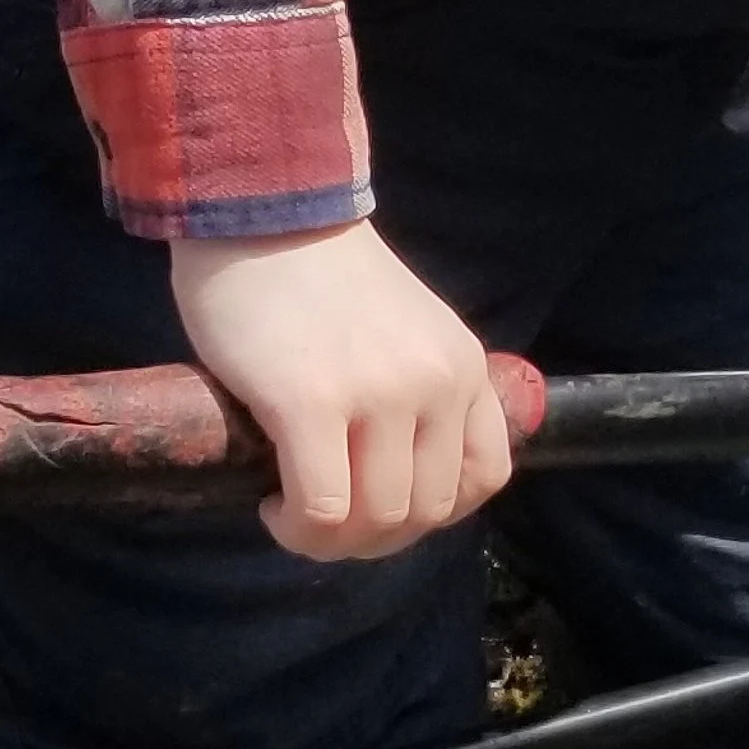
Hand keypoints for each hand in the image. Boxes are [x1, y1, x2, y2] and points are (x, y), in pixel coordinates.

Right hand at [168, 217, 516, 561]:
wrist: (264, 209)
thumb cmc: (321, 273)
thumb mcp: (408, 329)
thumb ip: (418, 389)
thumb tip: (396, 476)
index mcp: (463, 366)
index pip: (485, 477)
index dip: (433, 511)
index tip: (382, 501)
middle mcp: (436, 384)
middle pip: (426, 513)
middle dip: (374, 537)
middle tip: (325, 518)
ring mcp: (378, 395)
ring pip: (377, 521)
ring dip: (332, 540)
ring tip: (294, 513)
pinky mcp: (312, 404)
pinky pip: (322, 509)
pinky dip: (298, 528)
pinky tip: (272, 506)